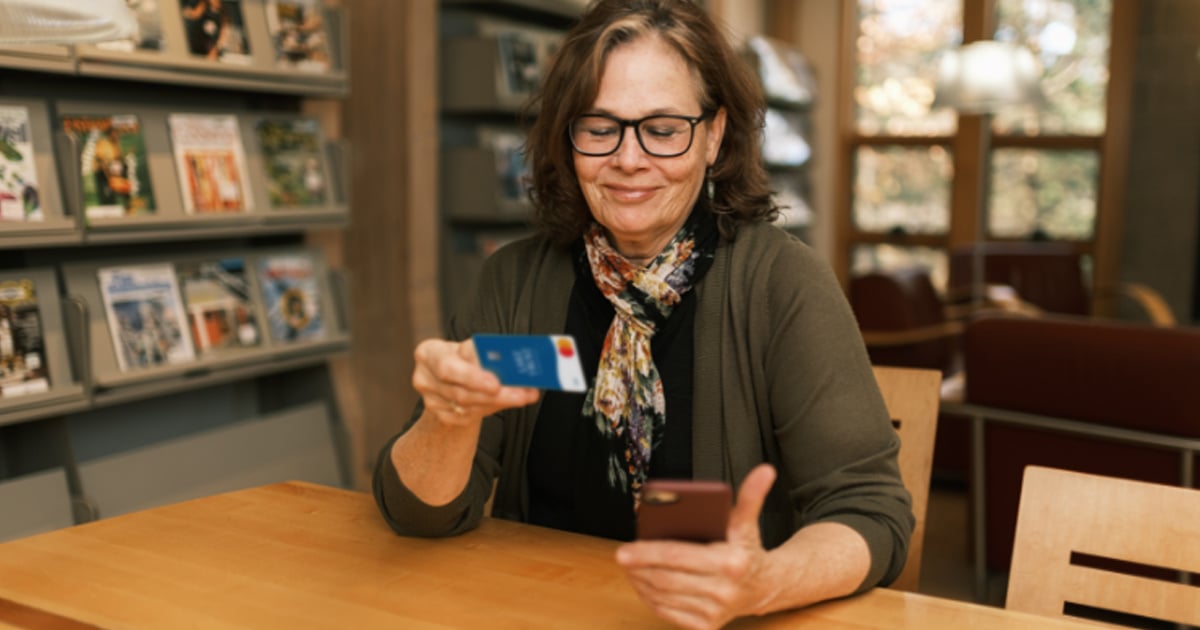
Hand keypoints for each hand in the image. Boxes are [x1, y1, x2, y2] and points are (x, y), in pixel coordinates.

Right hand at [412, 338, 538, 423]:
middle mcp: (425, 378)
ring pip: (468, 406)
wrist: (451, 377)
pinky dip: (491, 408)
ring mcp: (431, 400)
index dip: (472, 376)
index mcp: (428, 353)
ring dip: (499, 402)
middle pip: (460, 392)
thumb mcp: (469, 349)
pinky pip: (469, 416)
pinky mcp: (442, 415)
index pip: (448, 367)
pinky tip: (508, 401)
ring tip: (523, 396)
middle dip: (494, 394)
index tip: (497, 382)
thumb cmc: (463, 357)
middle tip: (521, 394)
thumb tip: (511, 360)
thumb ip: (483, 353)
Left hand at [616, 464, 776, 629]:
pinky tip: (644, 584)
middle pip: (665, 578)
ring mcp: (714, 612)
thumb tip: (765, 471)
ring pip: (662, 596)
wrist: (764, 588)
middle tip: (622, 556)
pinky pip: (667, 612)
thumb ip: (751, 496)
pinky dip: (650, 598)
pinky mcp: (705, 626)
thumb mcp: (746, 523)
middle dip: (638, 567)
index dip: (647, 553)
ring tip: (631, 567)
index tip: (624, 550)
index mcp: (731, 562)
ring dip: (640, 581)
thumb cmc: (746, 550)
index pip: (677, 556)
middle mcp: (723, 591)